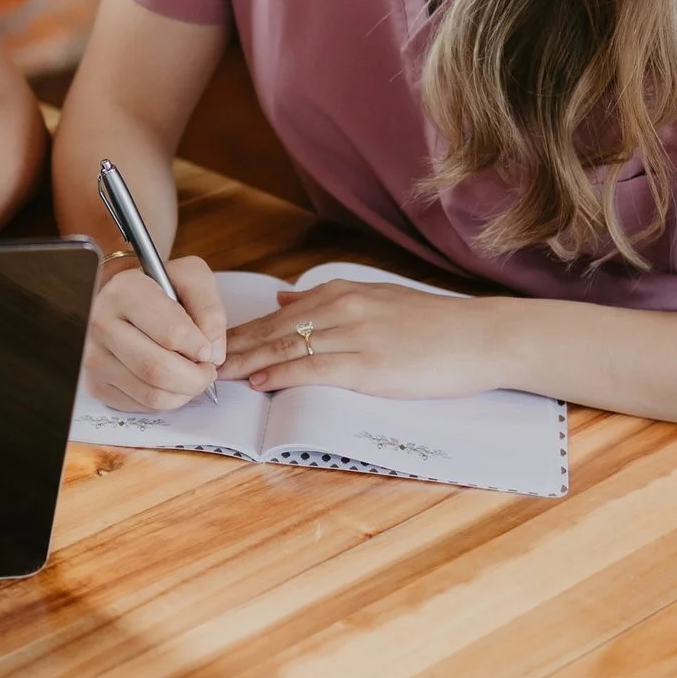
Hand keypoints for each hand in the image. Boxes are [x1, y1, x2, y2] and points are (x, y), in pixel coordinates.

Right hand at [82, 250, 226, 410]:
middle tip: (207, 370)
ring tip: (191, 374)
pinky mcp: (96, 384)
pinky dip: (166, 400)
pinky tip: (170, 380)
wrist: (128, 300)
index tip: (207, 348)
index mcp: (124, 291)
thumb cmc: (162, 288)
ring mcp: (94, 357)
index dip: (199, 347)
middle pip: (158, 370)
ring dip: (183, 392)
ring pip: (152, 394)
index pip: (171, 334)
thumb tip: (212, 352)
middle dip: (195, 378)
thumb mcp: (192, 278)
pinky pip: (141, 406)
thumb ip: (209, 308)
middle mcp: (101, 324)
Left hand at [221, 280, 512, 398]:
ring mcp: (354, 334)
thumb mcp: (376, 300)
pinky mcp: (369, 362)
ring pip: (286, 348)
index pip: (275, 316)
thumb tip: (286, 301)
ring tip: (214, 375)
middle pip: (271, 331)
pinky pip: (314, 368)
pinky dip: (282, 375)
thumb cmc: (434, 327)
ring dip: (246, 363)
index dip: (239, 333)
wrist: (482, 337)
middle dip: (231, 348)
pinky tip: (259, 384)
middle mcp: (341, 308)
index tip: (210, 346)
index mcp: (340, 293)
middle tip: (195, 362)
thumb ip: (327, 302)